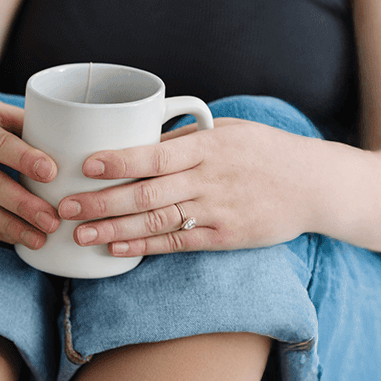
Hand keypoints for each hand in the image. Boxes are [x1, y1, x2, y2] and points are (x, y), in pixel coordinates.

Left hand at [55, 118, 317, 257]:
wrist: (316, 184)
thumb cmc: (266, 152)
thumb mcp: (229, 132)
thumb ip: (187, 138)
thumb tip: (141, 136)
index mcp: (208, 145)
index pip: (155, 153)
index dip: (119, 161)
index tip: (85, 164)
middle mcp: (210, 178)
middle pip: (147, 192)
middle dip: (101, 201)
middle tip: (65, 206)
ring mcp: (217, 209)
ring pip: (156, 221)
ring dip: (113, 229)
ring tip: (79, 232)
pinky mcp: (224, 236)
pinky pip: (177, 242)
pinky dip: (144, 246)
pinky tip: (116, 248)